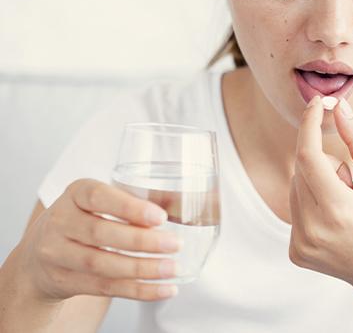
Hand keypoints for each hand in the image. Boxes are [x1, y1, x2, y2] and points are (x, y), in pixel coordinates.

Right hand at [15, 179, 182, 302]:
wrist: (40, 254)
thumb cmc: (86, 218)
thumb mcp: (101, 201)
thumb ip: (135, 201)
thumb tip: (180, 202)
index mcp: (75, 193)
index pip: (99, 197)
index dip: (130, 208)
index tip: (161, 217)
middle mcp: (60, 221)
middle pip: (100, 233)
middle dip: (142, 241)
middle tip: (175, 244)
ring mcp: (57, 253)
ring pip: (101, 264)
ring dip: (142, 269)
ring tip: (172, 268)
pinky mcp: (64, 281)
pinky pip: (105, 288)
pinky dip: (138, 290)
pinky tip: (163, 289)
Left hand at [288, 96, 352, 295]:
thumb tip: (338, 108)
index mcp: (336, 210)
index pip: (307, 155)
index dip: (309, 124)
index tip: (317, 103)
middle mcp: (312, 229)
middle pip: (301, 170)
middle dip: (324, 163)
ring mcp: (300, 244)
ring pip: (295, 188)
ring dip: (317, 183)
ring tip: (346, 206)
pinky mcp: (295, 252)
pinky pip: (295, 210)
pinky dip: (312, 204)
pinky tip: (336, 222)